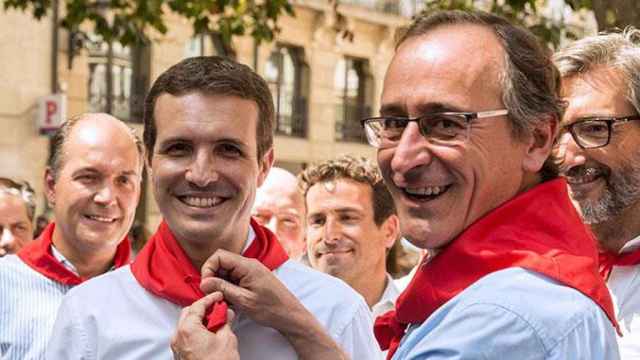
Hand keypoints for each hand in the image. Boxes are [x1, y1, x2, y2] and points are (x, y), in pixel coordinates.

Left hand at [171, 292, 238, 359]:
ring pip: (186, 325)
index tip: (219, 296)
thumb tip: (226, 313)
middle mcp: (178, 337)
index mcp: (187, 329)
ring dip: (200, 320)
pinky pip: (186, 336)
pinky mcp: (180, 355)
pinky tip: (210, 332)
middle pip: (188, 313)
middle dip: (203, 309)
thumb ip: (225, 321)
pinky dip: (196, 330)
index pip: (197, 306)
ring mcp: (177, 347)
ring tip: (217, 321)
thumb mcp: (227, 339)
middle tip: (218, 308)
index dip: (210, 299)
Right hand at [200, 250, 348, 359]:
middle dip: (214, 278)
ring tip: (224, 301)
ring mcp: (251, 271)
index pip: (219, 256)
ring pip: (227, 272)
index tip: (207, 286)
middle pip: (222, 263)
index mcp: (247, 265)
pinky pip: (235, 278)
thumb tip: (203, 282)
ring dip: (221, 285)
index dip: (208, 269)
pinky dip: (229, 288)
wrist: (290, 315)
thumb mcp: (243, 300)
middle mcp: (249, 264)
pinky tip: (232, 301)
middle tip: (214, 295)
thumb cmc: (270, 309)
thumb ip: (222, 288)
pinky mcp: (253, 278)